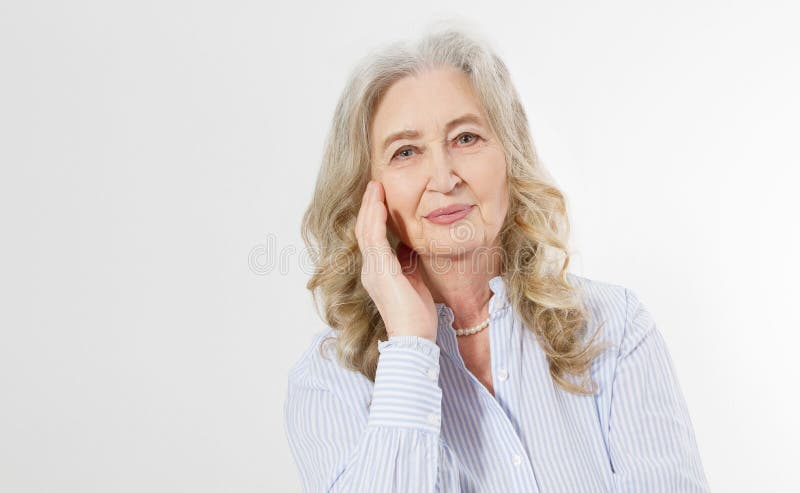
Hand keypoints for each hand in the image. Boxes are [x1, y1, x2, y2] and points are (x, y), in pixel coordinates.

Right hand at [355, 180, 437, 341]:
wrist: (414, 339)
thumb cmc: (417, 316)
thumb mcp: (413, 281)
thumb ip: (407, 262)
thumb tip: (409, 245)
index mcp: (377, 272)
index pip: (372, 238)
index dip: (374, 216)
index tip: (380, 197)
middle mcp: (370, 270)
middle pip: (364, 230)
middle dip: (370, 206)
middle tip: (375, 185)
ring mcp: (373, 271)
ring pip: (366, 231)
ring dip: (371, 207)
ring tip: (376, 187)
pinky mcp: (381, 272)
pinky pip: (375, 239)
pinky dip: (377, 220)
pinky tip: (382, 204)